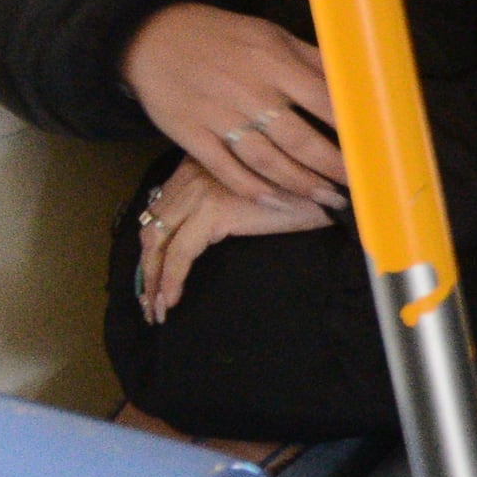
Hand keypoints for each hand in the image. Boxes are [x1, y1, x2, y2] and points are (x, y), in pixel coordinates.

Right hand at [118, 2, 346, 208]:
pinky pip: (226, 169)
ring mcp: (218, 116)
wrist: (152, 36)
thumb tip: (354, 80)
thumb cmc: (222, 35)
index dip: (352, 129)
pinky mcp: (190, 134)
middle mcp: (248, 92)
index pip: (325, 101)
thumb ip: (311, 60)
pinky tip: (277, 200)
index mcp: (274, 63)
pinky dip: (252, 189)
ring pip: (267, 161)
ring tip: (328, 198)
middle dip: (334, 168)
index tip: (374, 148)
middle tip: (358, 186)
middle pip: (300, 140)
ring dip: (301, 185)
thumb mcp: (270, 34)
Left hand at [132, 160, 334, 324]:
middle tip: (147, 301)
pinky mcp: (212, 213)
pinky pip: (179, 255)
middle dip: (146, 268)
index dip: (152, 247)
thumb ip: (224, 201)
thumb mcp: (251, 193)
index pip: (160, 211)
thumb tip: (200, 233)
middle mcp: (190, 175)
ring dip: (152, 280)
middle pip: (151, 228)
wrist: (330, 187)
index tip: (152, 275)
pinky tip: (170, 301)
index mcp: (196, 167)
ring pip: (158, 243)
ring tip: (156, 310)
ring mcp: (199, 193)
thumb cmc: (302, 193)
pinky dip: (170, 280)